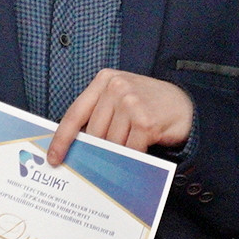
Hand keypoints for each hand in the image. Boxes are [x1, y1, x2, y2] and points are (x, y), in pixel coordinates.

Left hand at [48, 69, 193, 162]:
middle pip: (94, 132)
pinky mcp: (145, 121)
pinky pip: (129, 150)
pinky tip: (143, 147)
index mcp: (104, 80)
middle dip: (99, 148)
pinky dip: (134, 155)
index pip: (75, 113)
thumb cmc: (147, 104)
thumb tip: (75, 144)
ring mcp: (131, 103)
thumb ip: (99, 113)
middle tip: (105, 157)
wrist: (184, 105)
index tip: (54, 158)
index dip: (62, 139)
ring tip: (133, 143)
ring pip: (111, 143)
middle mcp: (116, 87)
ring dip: (120, 151)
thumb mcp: (120, 99)